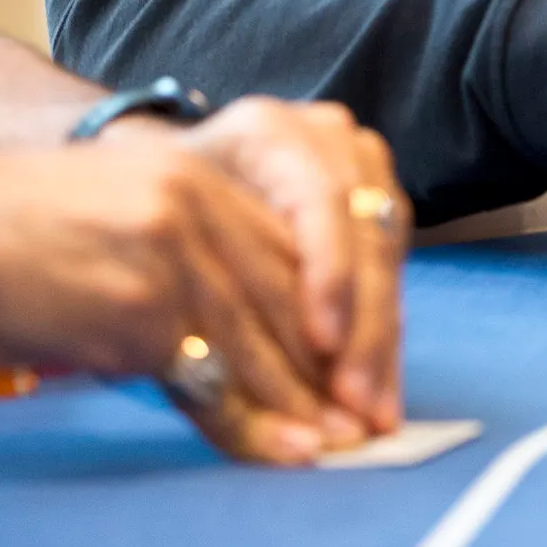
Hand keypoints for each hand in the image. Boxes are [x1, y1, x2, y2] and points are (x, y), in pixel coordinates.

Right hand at [0, 142, 365, 463]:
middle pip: (289, 295)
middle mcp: (197, 207)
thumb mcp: (131, 220)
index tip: (364, 362)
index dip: (335, 312)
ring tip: (342, 446)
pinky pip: (211, 382)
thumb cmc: (31, 238)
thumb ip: (198, 250)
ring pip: (259, 342)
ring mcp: (171, 257)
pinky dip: (253, 426)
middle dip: (335, 364)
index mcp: (202, 178)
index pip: (290, 250)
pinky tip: (288, 453)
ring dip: (306, 405)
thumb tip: (260, 324)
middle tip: (369, 418)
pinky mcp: (141, 312)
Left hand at [177, 98, 405, 435]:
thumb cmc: (156, 211)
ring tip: (374, 415)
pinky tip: (379, 394)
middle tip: (356, 403)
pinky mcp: (379, 202)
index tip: (324, 345)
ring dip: (381, 341)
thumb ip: (198, 282)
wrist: (180, 173)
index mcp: (267, 131)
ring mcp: (363, 166)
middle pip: (365, 232)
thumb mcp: (161, 233)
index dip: (328, 272)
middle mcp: (328, 138)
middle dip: (364, 327)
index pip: (317, 198)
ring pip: (387, 257)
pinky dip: (382, 338)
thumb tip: (212, 372)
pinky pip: (391, 274)